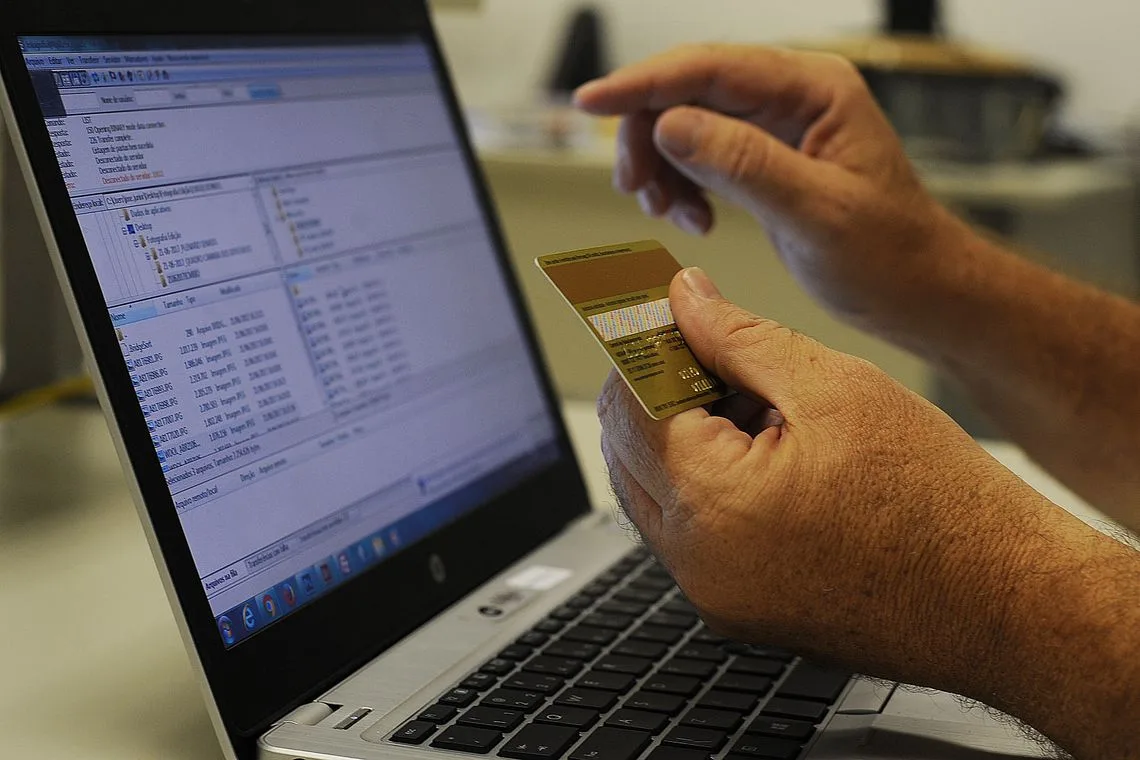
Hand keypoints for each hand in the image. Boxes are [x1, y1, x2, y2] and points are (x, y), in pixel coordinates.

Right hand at [574, 44, 963, 331]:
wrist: (920, 290)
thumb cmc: (891, 254)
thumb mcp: (817, 213)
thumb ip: (744, 165)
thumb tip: (672, 125)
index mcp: (814, 89)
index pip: (710, 67)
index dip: (643, 83)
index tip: (591, 101)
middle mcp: (791, 96)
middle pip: (687, 90)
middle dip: (648, 136)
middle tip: (637, 190)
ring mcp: (775, 126)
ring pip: (685, 123)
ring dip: (661, 165)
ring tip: (669, 214)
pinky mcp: (763, 158)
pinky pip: (699, 154)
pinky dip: (680, 185)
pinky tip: (693, 220)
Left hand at [599, 267, 1082, 689]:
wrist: (1008, 604)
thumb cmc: (940, 501)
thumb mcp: (835, 388)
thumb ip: (740, 336)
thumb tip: (683, 297)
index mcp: (709, 502)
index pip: (629, 401)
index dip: (648, 344)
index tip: (671, 311)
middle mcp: (695, 562)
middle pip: (629, 450)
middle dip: (663, 389)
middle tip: (722, 352)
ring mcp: (714, 597)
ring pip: (656, 492)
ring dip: (685, 437)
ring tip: (764, 406)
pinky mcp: (739, 612)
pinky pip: (693, 534)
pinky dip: (710, 485)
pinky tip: (773, 454)